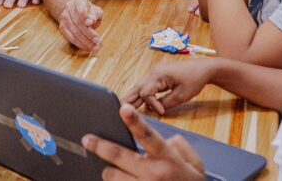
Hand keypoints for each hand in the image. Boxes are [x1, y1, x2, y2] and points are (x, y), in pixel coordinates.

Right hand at [58, 0, 103, 51]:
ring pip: (74, 32)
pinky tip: (86, 47)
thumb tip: (89, 22)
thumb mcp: (95, 10)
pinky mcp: (62, 27)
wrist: (75, 10)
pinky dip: (79, 44)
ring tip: (94, 47)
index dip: (84, 16)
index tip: (90, 23)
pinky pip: (70, 38)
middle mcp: (68, 8)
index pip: (80, 9)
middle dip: (88, 34)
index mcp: (78, 1)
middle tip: (97, 41)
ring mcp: (64, 18)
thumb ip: (94, 15)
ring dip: (85, 42)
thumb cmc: (89, 11)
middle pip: (77, 23)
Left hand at [82, 104, 204, 180]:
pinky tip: (115, 179)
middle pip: (120, 156)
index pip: (149, 136)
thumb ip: (178, 144)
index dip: (135, 121)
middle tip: (87, 139)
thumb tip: (164, 138)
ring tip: (109, 169)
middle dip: (101, 146)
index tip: (124, 108)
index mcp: (168, 159)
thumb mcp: (194, 162)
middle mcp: (153, 174)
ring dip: (109, 171)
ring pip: (113, 176)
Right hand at [122, 59, 215, 114]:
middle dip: (129, 100)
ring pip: (139, 87)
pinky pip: (146, 86)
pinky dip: (141, 95)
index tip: (161, 112)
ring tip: (123, 108)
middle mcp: (153, 72)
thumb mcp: (181, 95)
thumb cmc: (194, 80)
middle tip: (118, 112)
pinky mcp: (158, 76)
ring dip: (133, 98)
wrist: (204, 68)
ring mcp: (155, 73)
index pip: (145, 93)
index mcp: (158, 75)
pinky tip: (136, 102)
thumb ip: (166, 103)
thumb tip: (154, 110)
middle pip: (136, 88)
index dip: (151, 105)